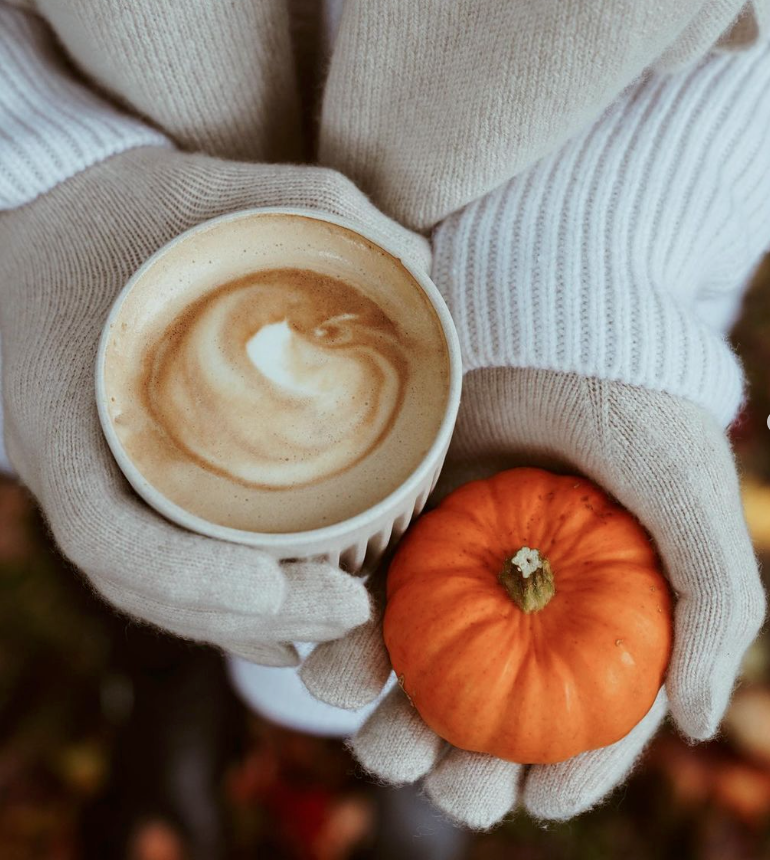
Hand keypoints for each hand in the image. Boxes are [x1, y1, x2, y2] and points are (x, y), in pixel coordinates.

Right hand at [0, 146, 429, 664]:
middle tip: (350, 614)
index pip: (104, 529)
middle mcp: (73, 462)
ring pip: (152, 589)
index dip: (183, 576)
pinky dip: (215, 609)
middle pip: (144, 582)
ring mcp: (91, 480)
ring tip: (336, 627)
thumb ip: (316, 206)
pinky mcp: (118, 483)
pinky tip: (282, 624)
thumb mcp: (208, 187)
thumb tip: (419, 263)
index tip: (275, 587)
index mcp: (67, 405)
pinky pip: (156, 567)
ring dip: (238, 627)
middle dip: (244, 617)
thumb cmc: (120, 217)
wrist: (48, 233)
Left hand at [301, 367, 765, 825]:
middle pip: (495, 714)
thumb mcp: (691, 504)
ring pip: (423, 676)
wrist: (552, 324)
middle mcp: (528, 606)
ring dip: (394, 722)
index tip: (535, 799)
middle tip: (447, 781)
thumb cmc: (634, 410)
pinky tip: (337, 662)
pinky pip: (373, 603)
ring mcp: (463, 574)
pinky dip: (351, 641)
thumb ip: (715, 607)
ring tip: (381, 737)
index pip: (590, 716)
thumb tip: (696, 724)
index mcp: (602, 615)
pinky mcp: (406, 534)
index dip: (569, 772)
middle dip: (465, 768)